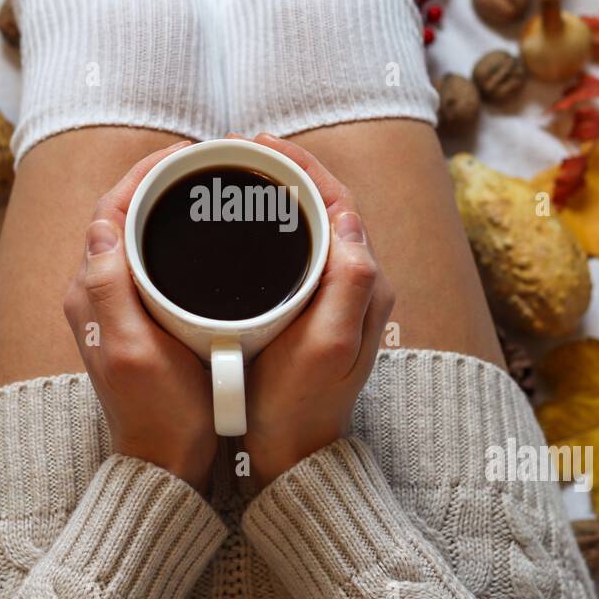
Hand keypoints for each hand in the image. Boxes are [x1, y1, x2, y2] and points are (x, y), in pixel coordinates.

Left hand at [62, 140, 216, 494]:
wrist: (165, 460)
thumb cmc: (159, 412)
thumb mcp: (135, 350)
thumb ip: (110, 288)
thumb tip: (103, 225)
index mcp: (91, 293)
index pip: (109, 210)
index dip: (143, 173)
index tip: (187, 155)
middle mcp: (95, 293)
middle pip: (121, 214)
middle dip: (158, 180)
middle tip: (207, 162)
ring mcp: (114, 305)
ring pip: (134, 234)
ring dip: (165, 204)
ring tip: (209, 185)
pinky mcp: (135, 318)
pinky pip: (148, 258)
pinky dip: (171, 234)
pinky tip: (205, 234)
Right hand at [240, 134, 395, 487]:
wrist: (293, 453)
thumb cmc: (304, 404)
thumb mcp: (329, 345)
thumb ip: (347, 282)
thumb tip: (347, 218)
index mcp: (364, 282)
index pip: (340, 200)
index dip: (303, 165)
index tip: (259, 145)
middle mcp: (355, 283)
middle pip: (325, 205)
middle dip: (286, 170)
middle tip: (238, 152)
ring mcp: (332, 296)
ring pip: (309, 225)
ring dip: (277, 194)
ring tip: (235, 175)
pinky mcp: (309, 309)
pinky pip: (294, 250)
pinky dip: (269, 226)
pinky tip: (237, 226)